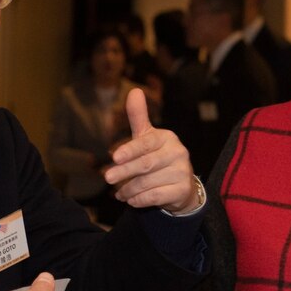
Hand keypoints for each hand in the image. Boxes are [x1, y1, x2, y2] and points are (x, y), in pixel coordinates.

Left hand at [105, 88, 199, 213]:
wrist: (181, 186)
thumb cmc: (159, 157)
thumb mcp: (147, 137)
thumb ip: (139, 116)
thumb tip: (134, 90)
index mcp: (167, 138)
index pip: (146, 143)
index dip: (130, 150)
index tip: (114, 156)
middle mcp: (178, 153)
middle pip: (146, 164)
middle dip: (124, 172)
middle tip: (107, 178)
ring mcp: (182, 172)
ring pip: (148, 183)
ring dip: (129, 189)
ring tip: (119, 193)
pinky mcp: (183, 190)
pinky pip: (156, 196)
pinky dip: (140, 199)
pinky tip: (131, 200)